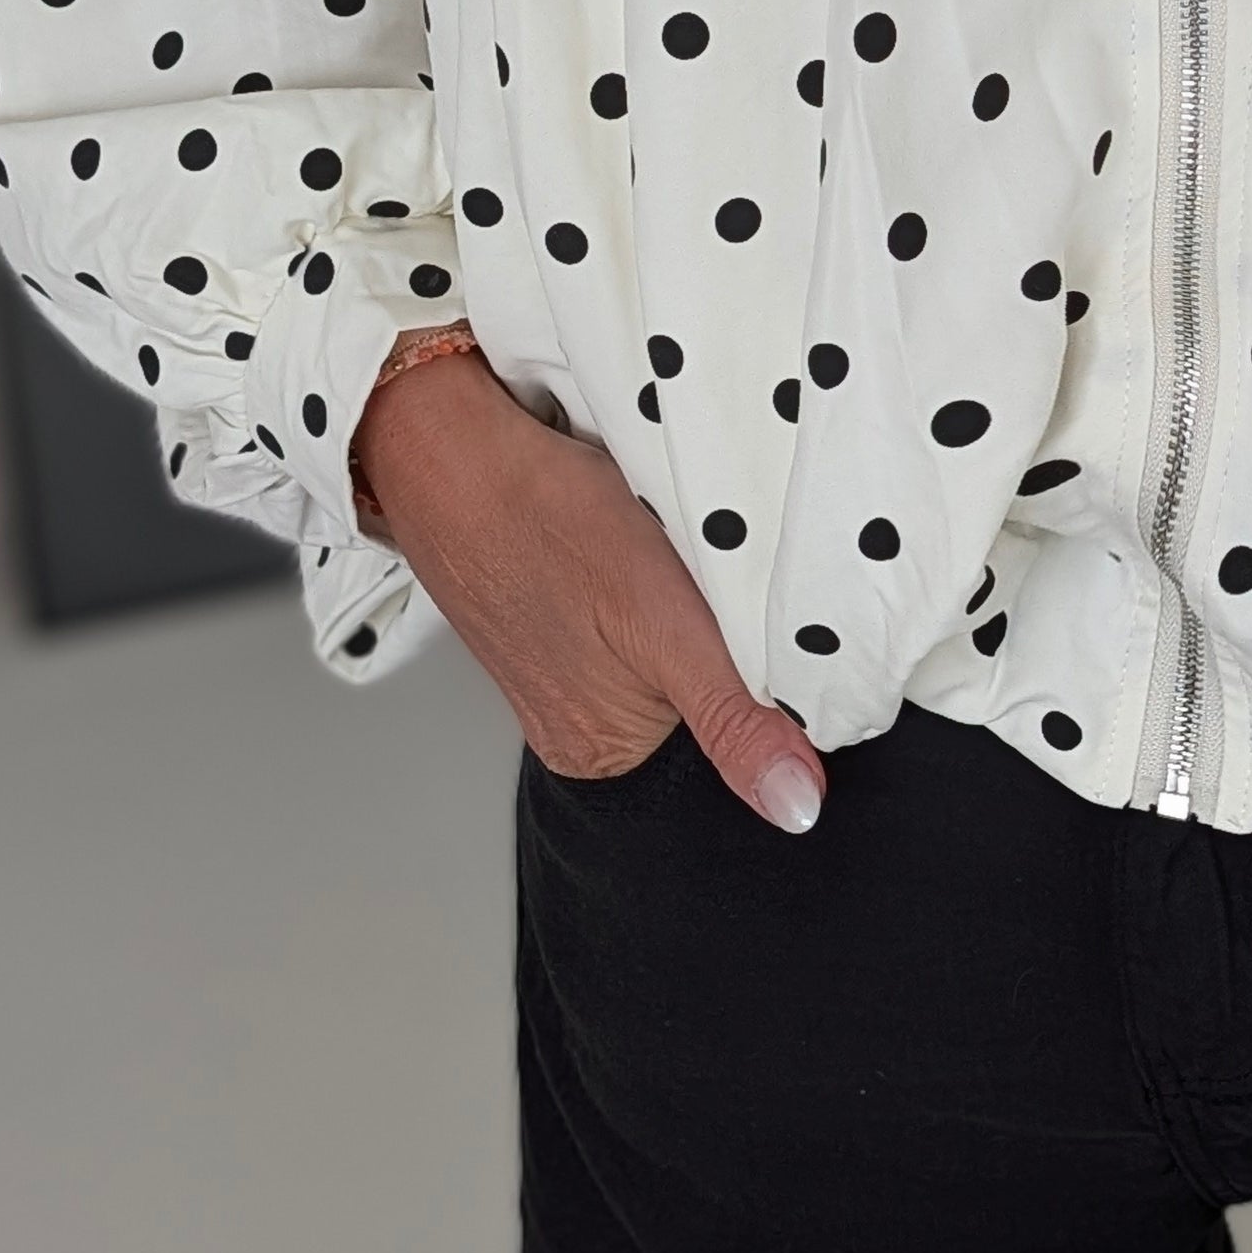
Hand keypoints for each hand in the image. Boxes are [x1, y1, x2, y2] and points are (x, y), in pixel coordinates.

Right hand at [352, 348, 827, 829]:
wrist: (451, 445)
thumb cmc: (544, 522)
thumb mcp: (667, 627)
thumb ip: (733, 719)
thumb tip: (794, 807)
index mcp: (606, 751)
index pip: (729, 757)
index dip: (777, 710)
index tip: (801, 653)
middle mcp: (579, 724)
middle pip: (703, 708)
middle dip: (741, 658)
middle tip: (736, 593)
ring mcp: (566, 666)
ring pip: (677, 656)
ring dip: (706, 617)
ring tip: (694, 568)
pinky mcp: (561, 613)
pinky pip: (641, 617)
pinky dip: (666, 585)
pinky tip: (659, 549)